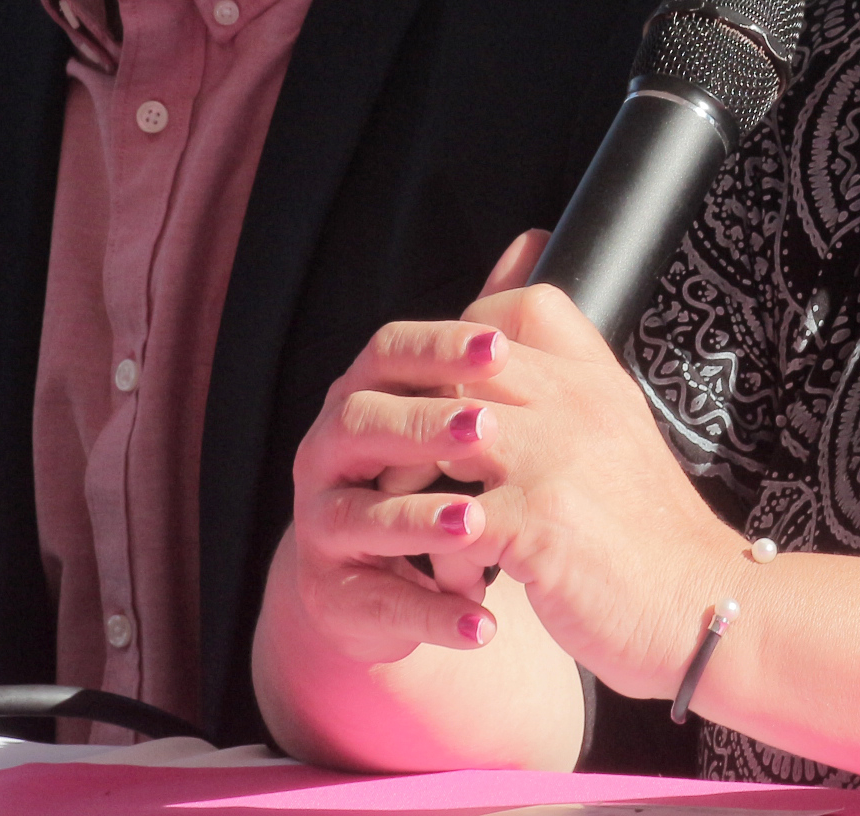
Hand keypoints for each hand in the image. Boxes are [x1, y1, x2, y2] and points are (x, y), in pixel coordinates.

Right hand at [284, 312, 520, 665]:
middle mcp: (330, 453)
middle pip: (361, 425)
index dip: (438, 348)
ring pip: (362, 517)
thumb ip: (493, 331)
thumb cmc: (434, 477)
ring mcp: (326, 525)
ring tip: (479, 524)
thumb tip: (533, 238)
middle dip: (422, 425)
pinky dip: (429, 613)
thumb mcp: (466, 404)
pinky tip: (482, 620)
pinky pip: (379, 601)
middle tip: (485, 429)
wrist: (401, 577)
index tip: (501, 348)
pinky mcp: (337, 593)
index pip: (388, 355)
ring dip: (421, 519)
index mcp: (365, 396)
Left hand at [433, 277, 746, 698]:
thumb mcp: (619, 438)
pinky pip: (447, 519)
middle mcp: (578, 404)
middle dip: (418, 409)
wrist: (706, 606)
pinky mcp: (536, 525)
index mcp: (598, 380)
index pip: (520, 306)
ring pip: (442, 432)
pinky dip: (436, 553)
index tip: (454, 395)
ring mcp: (554, 460)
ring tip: (411, 518)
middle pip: (464, 362)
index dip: (468, 339)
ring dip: (411, 476)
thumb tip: (532, 335)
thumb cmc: (651, 535)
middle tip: (404, 461)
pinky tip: (456, 581)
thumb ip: (570, 396)